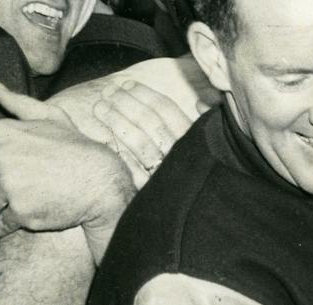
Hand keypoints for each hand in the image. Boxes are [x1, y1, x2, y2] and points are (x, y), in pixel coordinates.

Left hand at [0, 84, 133, 259]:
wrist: (99, 181)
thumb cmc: (74, 148)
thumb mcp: (50, 116)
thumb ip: (19, 103)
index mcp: (3, 133)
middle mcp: (1, 158)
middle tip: (18, 186)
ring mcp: (9, 186)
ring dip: (0, 207)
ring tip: (24, 199)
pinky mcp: (19, 212)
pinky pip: (0, 224)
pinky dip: (11, 224)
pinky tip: (29, 213)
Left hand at [54, 77, 203, 188]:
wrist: (200, 227)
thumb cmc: (204, 179)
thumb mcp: (212, 149)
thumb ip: (208, 122)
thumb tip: (201, 102)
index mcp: (195, 141)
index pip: (167, 112)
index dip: (145, 96)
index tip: (126, 85)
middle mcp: (182, 158)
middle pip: (150, 124)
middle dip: (126, 104)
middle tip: (108, 92)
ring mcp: (166, 177)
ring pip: (139, 143)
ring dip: (117, 121)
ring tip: (99, 107)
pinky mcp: (151, 195)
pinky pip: (131, 169)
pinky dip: (117, 151)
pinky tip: (101, 139)